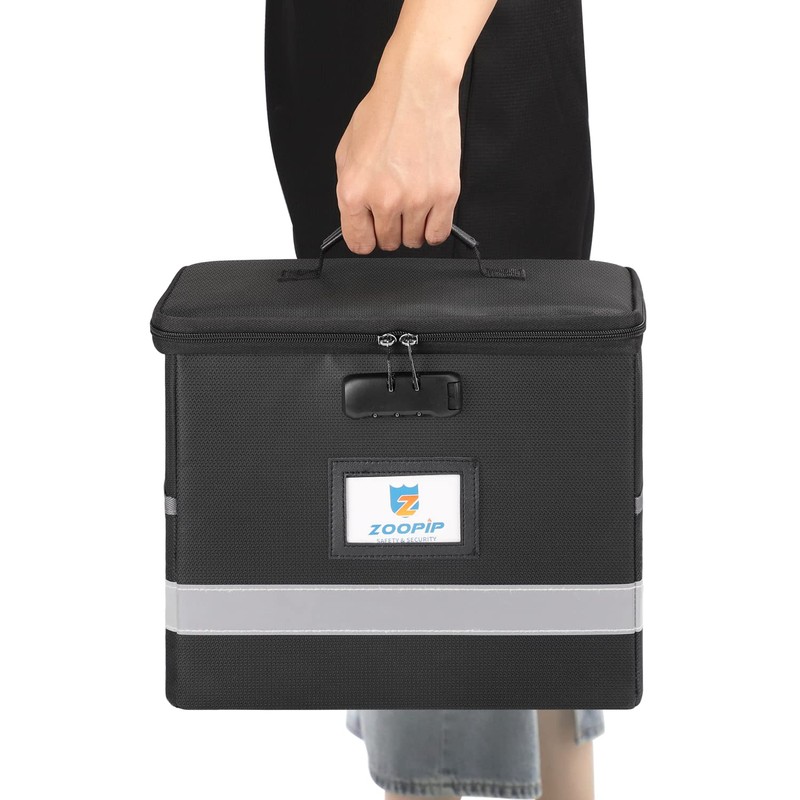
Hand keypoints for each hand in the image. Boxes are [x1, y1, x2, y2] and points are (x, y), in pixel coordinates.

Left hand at [334, 0, 497, 253]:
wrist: (417, 88)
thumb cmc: (383, 112)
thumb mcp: (346, 152)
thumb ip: (349, 191)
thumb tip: (357, 218)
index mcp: (354, 191)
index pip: (359, 242)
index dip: (366, 238)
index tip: (371, 233)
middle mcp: (385, 200)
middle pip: (388, 243)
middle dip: (389, 230)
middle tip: (394, 209)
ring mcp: (417, 199)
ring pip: (414, 240)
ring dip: (412, 228)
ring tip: (412, 204)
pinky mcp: (445, 194)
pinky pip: (439, 233)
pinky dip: (433, 228)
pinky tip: (429, 212)